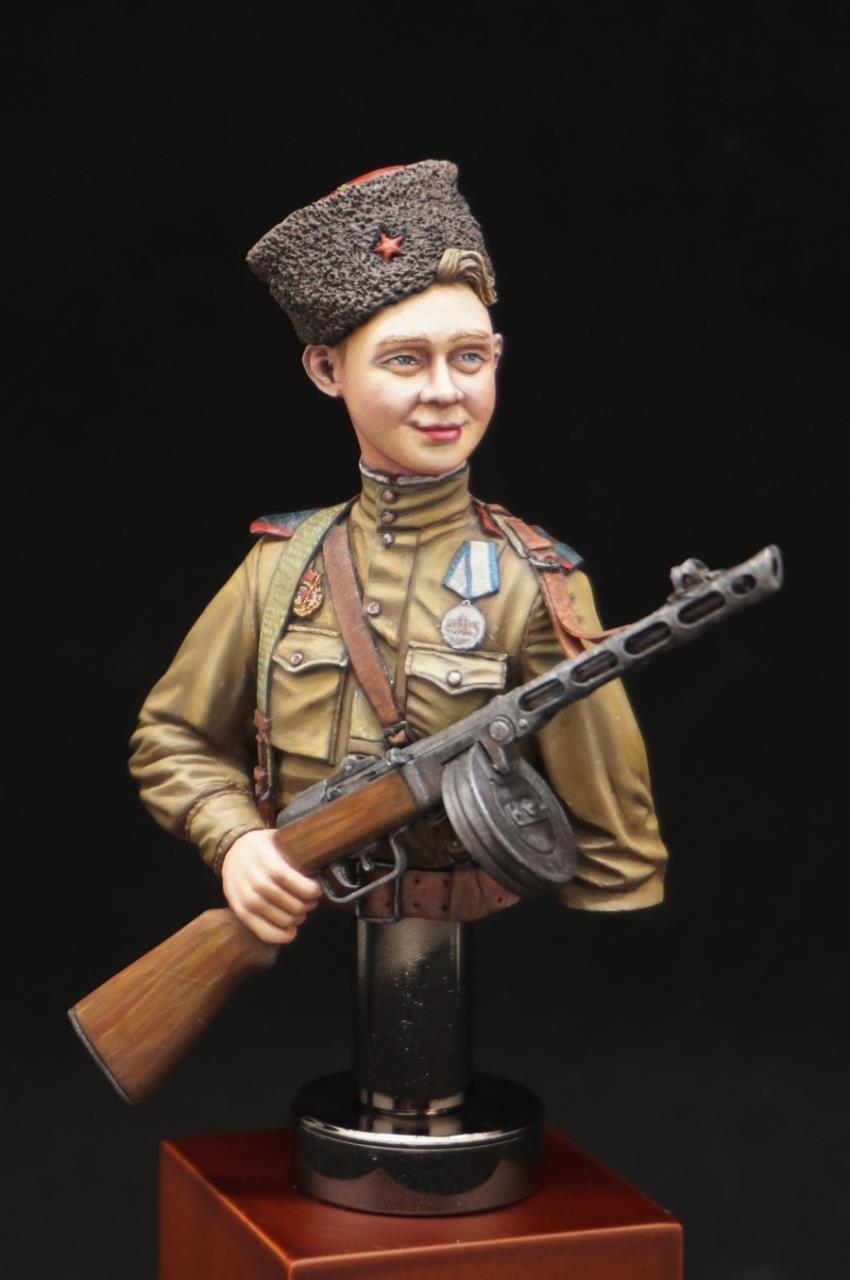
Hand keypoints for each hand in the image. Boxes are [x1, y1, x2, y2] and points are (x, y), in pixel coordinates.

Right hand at [221, 829, 321, 943]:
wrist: (233, 851)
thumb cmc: (264, 847)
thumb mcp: (279, 840)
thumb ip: (297, 855)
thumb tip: (322, 869)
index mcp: (267, 862)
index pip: (294, 882)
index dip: (310, 890)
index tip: (317, 889)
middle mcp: (255, 883)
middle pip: (292, 905)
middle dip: (308, 905)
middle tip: (311, 900)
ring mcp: (246, 900)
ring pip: (283, 920)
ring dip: (298, 918)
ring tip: (301, 909)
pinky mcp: (241, 913)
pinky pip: (265, 933)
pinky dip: (282, 936)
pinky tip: (291, 929)